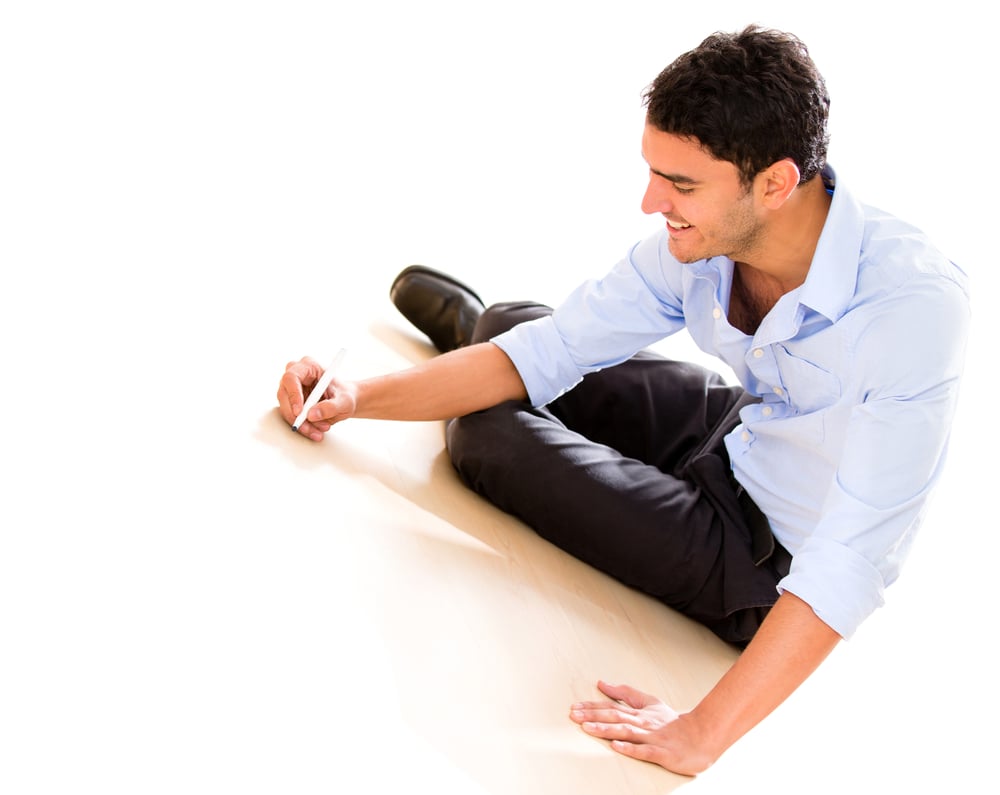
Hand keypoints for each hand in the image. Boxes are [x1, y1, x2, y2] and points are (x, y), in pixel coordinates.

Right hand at [277, 356, 357, 440]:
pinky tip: (314, 431)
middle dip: (296, 416)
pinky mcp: (291, 401)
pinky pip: (290, 415)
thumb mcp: (344, 402)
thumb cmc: (345, 395)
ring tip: (318, 431)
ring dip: (301, 424)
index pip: (292, 378)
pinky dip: (302, 426)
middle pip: (285, 395)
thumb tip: (312, 415)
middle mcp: (297, 375)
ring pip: (286, 408)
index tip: (299, 412)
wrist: (344, 401)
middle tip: (310, 428)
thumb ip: (330, 407)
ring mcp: (291, 388)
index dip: (293, 395)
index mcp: (309, 366)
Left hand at [569, 680, 713, 776]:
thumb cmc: (673, 722)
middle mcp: (644, 724)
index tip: (575, 707)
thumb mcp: (650, 702)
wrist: (702, 736)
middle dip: (593, 716)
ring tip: (588, 728)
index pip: (612, 707)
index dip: (592, 707)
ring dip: (606, 730)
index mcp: (640, 713)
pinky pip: (645, 751)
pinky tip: (616, 746)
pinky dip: (630, 748)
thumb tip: (602, 683)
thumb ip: (626, 693)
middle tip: (574, 716)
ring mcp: (653, 738)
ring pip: (626, 732)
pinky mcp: (663, 753)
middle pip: (616, 717)